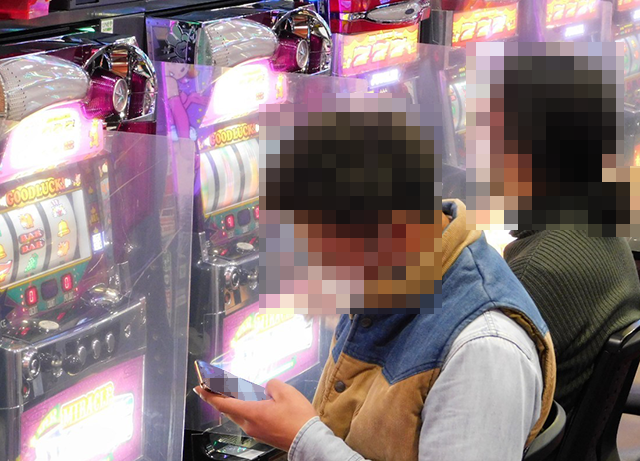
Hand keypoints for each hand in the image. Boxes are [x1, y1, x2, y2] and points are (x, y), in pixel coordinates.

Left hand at [193, 379, 317, 451]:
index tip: (199, 388)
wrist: (308, 440)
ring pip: (240, 415)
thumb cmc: (297, 417)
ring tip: (235, 393)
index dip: (209, 395)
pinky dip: (247, 410)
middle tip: (215, 387)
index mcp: (251, 413)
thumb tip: (267, 389)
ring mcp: (256, 432)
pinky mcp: (263, 434)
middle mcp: (249, 425)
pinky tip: (255, 404)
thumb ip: (272, 385)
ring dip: (235, 404)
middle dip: (220, 398)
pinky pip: (250, 420)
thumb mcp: (285, 392)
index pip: (223, 403)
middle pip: (229, 410)